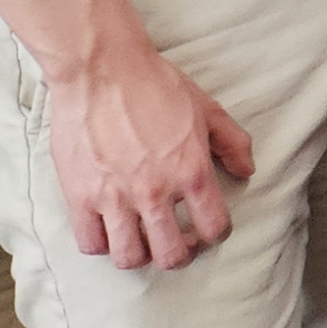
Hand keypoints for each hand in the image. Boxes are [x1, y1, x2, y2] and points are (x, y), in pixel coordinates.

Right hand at [51, 15, 253, 270]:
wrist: (102, 70)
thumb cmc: (156, 84)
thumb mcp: (207, 108)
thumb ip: (233, 142)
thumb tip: (247, 170)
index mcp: (190, 171)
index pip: (214, 226)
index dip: (218, 233)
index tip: (211, 229)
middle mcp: (154, 192)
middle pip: (172, 255)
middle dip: (181, 254)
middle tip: (179, 242)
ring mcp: (114, 198)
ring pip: (129, 257)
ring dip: (141, 255)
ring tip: (144, 240)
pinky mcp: (79, 197)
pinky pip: (90, 243)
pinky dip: (102, 244)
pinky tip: (111, 229)